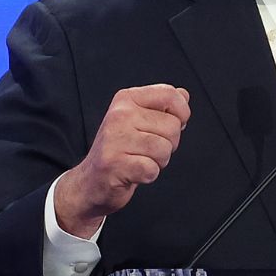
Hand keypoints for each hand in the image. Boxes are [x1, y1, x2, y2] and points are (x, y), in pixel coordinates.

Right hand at [54, 85, 190, 237]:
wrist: (92, 181)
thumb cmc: (120, 151)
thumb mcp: (139, 121)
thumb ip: (162, 107)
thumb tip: (183, 94)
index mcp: (126, 99)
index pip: (169, 94)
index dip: (182, 113)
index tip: (174, 124)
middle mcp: (119, 115)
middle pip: (172, 126)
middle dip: (169, 144)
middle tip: (147, 149)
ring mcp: (115, 139)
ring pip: (164, 149)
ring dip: (158, 161)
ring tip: (140, 160)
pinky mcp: (115, 164)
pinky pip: (152, 169)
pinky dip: (149, 175)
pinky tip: (134, 172)